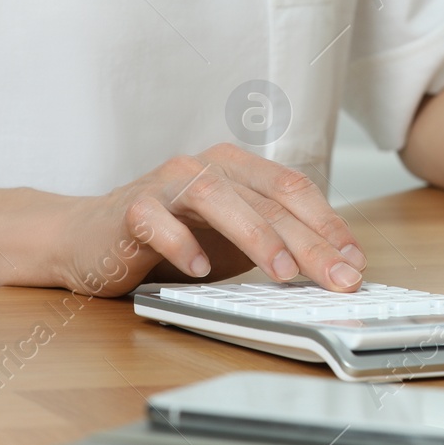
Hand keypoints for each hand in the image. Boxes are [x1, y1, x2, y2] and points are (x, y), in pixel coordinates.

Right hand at [51, 143, 366, 296]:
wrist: (87, 237)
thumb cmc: (169, 237)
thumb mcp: (231, 239)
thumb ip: (275, 241)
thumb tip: (336, 269)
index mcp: (238, 168)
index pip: (294, 190)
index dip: (329, 225)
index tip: (356, 262)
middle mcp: (207, 166)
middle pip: (266, 199)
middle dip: (309, 242)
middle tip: (338, 277)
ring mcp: (167, 184)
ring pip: (217, 198)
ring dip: (254, 235)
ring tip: (281, 272)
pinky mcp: (130, 209)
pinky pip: (157, 222)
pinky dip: (180, 244)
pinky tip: (198, 270)